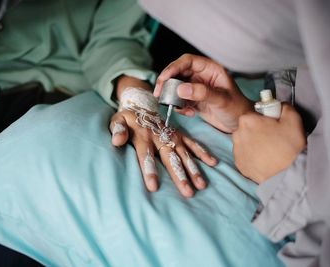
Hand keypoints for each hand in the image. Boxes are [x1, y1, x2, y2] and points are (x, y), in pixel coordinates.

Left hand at [110, 75, 216, 197]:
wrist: (141, 103)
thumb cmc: (127, 117)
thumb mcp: (117, 120)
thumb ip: (117, 130)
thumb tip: (116, 141)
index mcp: (144, 135)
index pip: (146, 155)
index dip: (149, 170)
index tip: (153, 187)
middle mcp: (161, 137)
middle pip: (170, 158)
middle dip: (179, 176)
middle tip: (187, 192)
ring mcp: (172, 135)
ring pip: (184, 154)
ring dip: (193, 169)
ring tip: (201, 185)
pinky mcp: (180, 135)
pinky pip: (193, 144)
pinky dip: (203, 152)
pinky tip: (213, 163)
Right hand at [154, 54, 252, 132]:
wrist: (241, 124)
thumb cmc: (237, 108)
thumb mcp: (221, 100)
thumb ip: (202, 93)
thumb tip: (181, 89)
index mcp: (210, 69)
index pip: (188, 61)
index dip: (174, 67)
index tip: (164, 78)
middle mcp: (202, 76)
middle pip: (178, 73)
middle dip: (167, 82)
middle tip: (159, 93)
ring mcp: (197, 88)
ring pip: (177, 87)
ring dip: (172, 96)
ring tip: (173, 105)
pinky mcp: (194, 100)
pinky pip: (180, 100)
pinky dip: (180, 106)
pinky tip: (188, 113)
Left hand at [232, 104, 306, 183]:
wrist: (286, 174)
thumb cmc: (289, 146)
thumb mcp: (293, 119)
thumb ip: (285, 107)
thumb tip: (280, 106)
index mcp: (247, 120)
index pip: (254, 114)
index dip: (265, 119)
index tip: (274, 126)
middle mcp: (236, 134)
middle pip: (248, 128)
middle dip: (258, 131)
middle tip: (274, 139)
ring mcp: (236, 150)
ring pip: (245, 142)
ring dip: (254, 144)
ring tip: (270, 151)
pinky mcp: (239, 165)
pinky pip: (245, 156)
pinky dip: (253, 157)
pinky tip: (264, 160)